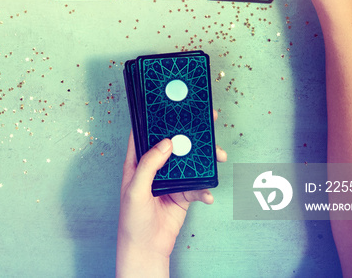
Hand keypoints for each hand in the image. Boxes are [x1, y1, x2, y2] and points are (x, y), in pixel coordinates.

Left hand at [116, 111, 226, 276]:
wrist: (146, 249)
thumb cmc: (131, 220)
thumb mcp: (136, 189)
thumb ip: (150, 165)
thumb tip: (166, 143)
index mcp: (137, 162)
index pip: (146, 133)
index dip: (158, 117)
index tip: (173, 102)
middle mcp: (155, 167)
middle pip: (175, 143)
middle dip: (192, 133)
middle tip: (209, 120)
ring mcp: (171, 180)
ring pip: (191, 162)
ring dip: (206, 159)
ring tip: (219, 157)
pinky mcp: (183, 195)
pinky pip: (198, 186)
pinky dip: (205, 189)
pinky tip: (207, 195)